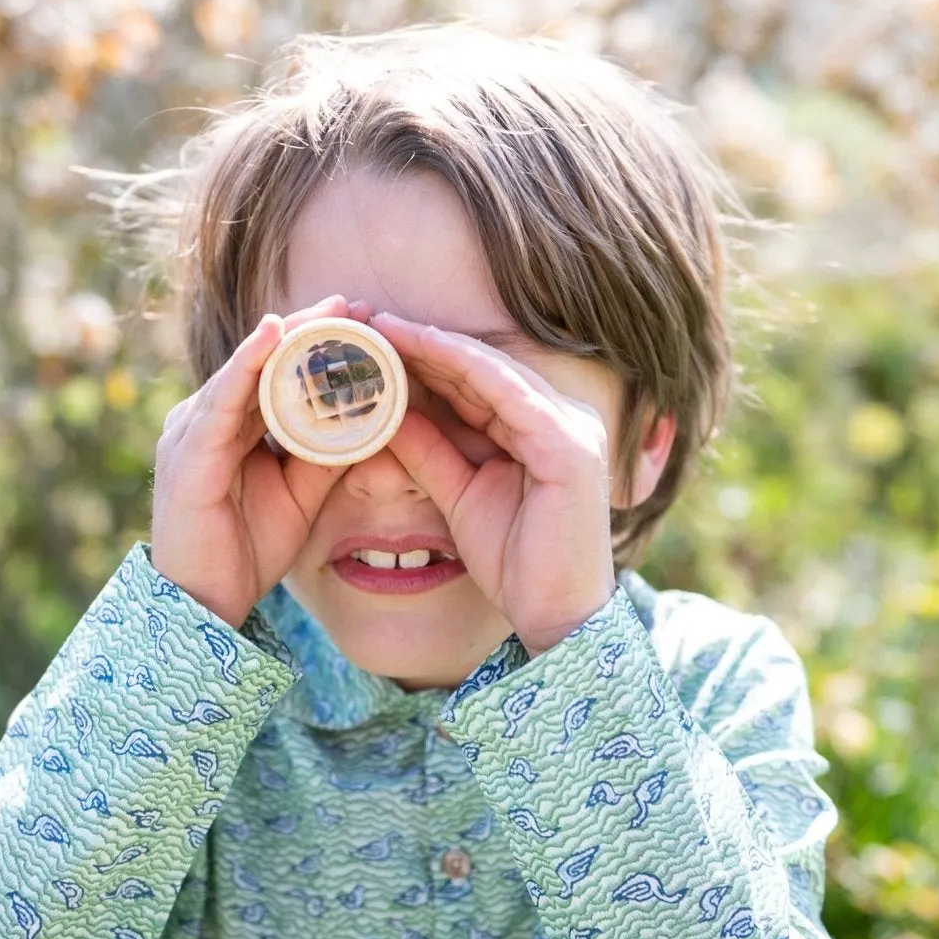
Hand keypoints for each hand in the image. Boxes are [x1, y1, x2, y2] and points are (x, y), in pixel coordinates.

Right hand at [150, 296, 360, 628]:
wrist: (205, 604)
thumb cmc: (246, 549)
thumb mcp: (301, 493)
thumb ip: (326, 455)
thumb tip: (372, 420)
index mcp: (231, 425)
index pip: (277, 372)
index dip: (316, 344)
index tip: (363, 320)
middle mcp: (208, 417)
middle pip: (262, 361)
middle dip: (308, 329)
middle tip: (353, 303)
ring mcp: (192, 430)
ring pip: (246, 371)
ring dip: (288, 338)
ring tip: (329, 311)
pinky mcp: (189, 451)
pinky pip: (223, 399)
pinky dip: (248, 365)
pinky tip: (274, 336)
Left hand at [368, 312, 616, 655]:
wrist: (557, 618)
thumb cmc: (516, 564)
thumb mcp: (458, 494)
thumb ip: (430, 451)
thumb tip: (386, 414)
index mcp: (544, 430)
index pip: (477, 382)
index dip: (425, 358)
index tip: (371, 342)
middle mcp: (564, 418)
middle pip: (482, 368)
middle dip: (423, 342)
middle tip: (367, 320)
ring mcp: (571, 427)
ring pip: (491, 370)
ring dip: (434, 344)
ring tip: (383, 326)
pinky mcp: (568, 444)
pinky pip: (505, 392)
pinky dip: (460, 365)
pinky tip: (420, 347)